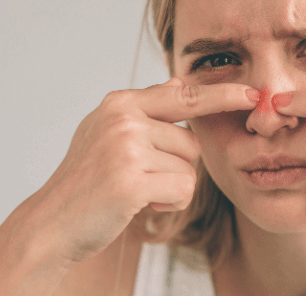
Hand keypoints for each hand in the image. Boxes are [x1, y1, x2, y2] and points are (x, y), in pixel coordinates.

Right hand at [32, 78, 256, 265]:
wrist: (53, 223)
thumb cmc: (87, 181)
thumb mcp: (108, 133)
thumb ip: (145, 109)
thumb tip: (178, 83)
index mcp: (120, 103)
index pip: (184, 95)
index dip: (223, 94)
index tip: (253, 93)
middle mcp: (123, 118)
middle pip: (192, 141)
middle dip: (178, 166)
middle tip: (143, 179)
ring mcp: (126, 147)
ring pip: (190, 167)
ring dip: (173, 187)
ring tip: (139, 192)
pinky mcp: (131, 179)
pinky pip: (183, 188)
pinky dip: (170, 203)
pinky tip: (142, 204)